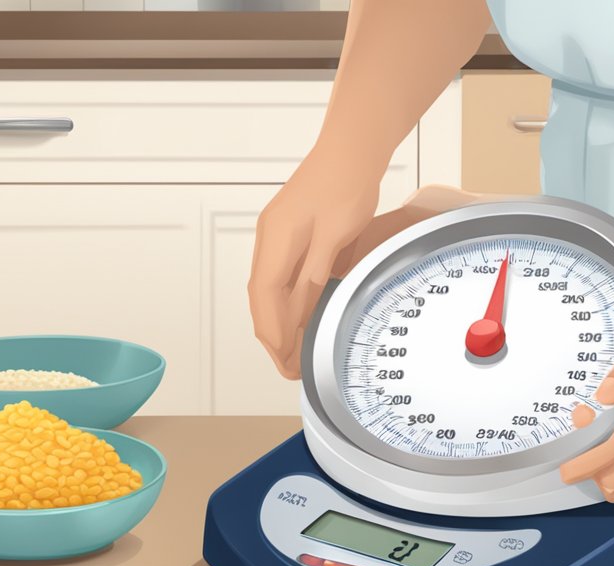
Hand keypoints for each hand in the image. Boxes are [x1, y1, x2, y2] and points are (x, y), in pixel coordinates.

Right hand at [249, 170, 483, 377]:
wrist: (352, 150)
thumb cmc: (346, 185)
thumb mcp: (334, 237)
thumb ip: (312, 277)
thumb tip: (298, 314)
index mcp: (275, 240)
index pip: (264, 298)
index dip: (273, 334)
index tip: (286, 362)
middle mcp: (269, 239)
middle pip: (262, 298)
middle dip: (273, 335)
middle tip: (290, 366)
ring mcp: (278, 235)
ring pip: (270, 289)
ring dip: (280, 321)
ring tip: (295, 350)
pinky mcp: (292, 233)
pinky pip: (283, 276)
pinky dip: (289, 301)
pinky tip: (303, 316)